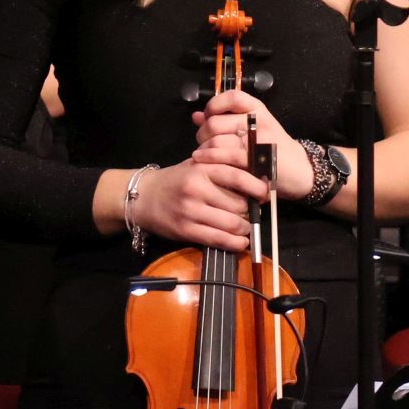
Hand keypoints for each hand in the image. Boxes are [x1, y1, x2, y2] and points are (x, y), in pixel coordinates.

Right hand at [129, 159, 266, 254]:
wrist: (143, 196)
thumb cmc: (175, 180)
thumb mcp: (196, 165)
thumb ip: (221, 169)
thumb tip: (256, 181)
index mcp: (202, 168)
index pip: (237, 176)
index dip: (257, 187)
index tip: (266, 194)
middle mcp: (197, 188)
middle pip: (239, 204)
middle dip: (251, 212)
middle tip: (253, 213)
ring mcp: (191, 210)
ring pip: (232, 224)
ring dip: (245, 229)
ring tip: (245, 228)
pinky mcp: (186, 230)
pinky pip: (218, 239)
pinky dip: (235, 243)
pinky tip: (240, 242)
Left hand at [191, 88, 307, 198]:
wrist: (299, 171)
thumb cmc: (271, 148)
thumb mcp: (251, 128)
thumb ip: (224, 120)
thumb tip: (196, 116)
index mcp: (257, 109)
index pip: (231, 97)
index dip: (213, 105)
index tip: (207, 117)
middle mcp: (258, 121)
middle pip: (216, 122)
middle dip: (202, 133)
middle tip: (201, 142)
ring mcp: (258, 140)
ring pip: (217, 141)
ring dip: (203, 149)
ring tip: (201, 154)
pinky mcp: (257, 159)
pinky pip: (225, 156)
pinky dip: (209, 158)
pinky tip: (201, 160)